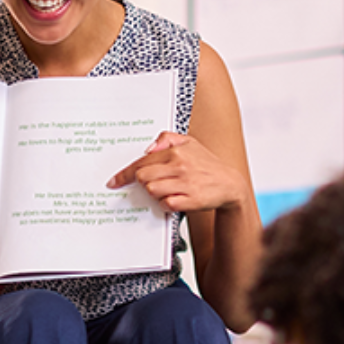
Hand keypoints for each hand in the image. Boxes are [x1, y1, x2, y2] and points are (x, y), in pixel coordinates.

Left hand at [107, 131, 247, 214]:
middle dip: (143, 182)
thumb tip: (147, 149)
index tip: (114, 182)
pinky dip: (165, 204)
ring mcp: (185, 184)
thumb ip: (167, 139)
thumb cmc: (206, 164)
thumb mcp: (190, 142)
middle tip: (152, 183)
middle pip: (143, 178)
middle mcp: (180, 167)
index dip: (124, 174)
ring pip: (152, 191)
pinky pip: (165, 204)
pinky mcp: (190, 200)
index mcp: (177, 152)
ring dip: (154, 193)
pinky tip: (174, 199)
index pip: (142, 162)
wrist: (230, 184)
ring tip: (166, 190)